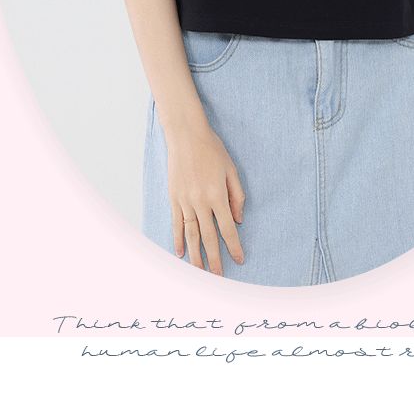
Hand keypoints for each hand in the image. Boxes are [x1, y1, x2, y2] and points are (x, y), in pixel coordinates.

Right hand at [165, 122, 245, 274]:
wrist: (186, 135)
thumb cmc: (212, 150)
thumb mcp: (231, 170)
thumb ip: (236, 195)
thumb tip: (238, 220)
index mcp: (217, 195)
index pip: (227, 228)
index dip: (233, 246)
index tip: (239, 259)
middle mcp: (200, 202)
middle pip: (208, 237)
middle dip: (214, 259)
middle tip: (219, 277)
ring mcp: (185, 201)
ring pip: (191, 235)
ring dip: (196, 255)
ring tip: (200, 273)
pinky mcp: (174, 198)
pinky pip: (177, 223)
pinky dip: (178, 239)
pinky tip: (180, 253)